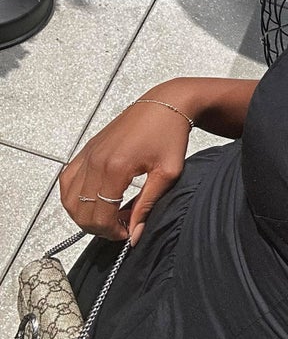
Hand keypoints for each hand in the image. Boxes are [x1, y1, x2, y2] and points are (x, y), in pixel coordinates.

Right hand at [60, 96, 191, 243]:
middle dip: (99, 227)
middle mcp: (96, 161)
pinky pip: (67, 180)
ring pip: (69, 199)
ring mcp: (88, 154)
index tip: (128, 232)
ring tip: (109, 214)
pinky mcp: (87, 149)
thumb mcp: (168, 173)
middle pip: (81, 211)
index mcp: (116, 168)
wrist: (165, 104)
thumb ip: (147, 205)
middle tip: (121, 225)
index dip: (113, 232)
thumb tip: (135, 234)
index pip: (100, 216)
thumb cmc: (170, 134)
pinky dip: (74, 196)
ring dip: (85, 214)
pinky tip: (94, 199)